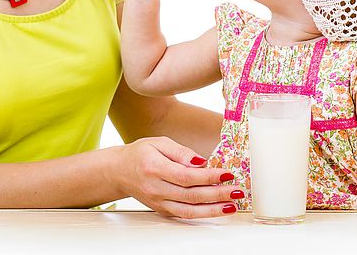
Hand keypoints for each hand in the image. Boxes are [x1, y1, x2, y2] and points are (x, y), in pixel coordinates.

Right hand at [113, 136, 243, 218]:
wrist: (119, 171)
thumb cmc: (140, 154)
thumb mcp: (159, 142)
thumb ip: (181, 152)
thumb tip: (201, 162)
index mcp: (154, 168)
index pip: (186, 176)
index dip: (209, 177)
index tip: (227, 174)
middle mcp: (156, 188)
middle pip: (191, 195)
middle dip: (217, 194)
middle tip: (237, 191)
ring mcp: (158, 202)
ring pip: (188, 210)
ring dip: (213, 210)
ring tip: (232, 205)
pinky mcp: (162, 210)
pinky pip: (184, 214)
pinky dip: (202, 213)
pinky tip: (217, 209)